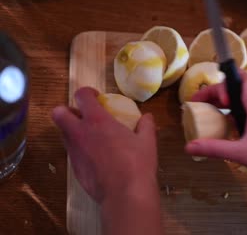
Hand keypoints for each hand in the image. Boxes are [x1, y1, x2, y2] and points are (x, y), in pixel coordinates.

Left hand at [52, 87, 157, 203]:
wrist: (125, 194)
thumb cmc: (137, 163)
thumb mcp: (147, 141)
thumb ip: (146, 125)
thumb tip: (147, 116)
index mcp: (98, 121)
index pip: (81, 96)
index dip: (87, 93)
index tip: (96, 97)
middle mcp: (80, 133)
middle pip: (58, 113)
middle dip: (67, 111)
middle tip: (83, 116)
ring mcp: (75, 152)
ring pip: (63, 134)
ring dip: (73, 131)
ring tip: (92, 138)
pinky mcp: (75, 169)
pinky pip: (73, 153)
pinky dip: (81, 150)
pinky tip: (97, 159)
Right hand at [185, 73, 246, 184]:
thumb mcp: (241, 153)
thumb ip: (214, 148)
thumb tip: (189, 147)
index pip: (236, 78)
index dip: (219, 86)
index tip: (208, 102)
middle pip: (238, 85)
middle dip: (218, 93)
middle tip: (202, 106)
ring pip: (246, 95)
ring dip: (229, 102)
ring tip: (213, 114)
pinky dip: (239, 109)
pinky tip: (232, 126)